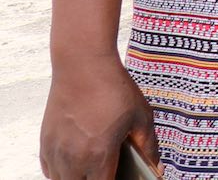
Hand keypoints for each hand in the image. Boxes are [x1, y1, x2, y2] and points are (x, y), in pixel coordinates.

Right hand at [40, 54, 157, 179]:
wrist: (82, 65)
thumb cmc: (114, 88)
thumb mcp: (141, 117)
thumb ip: (149, 146)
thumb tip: (156, 167)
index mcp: (98, 154)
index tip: (123, 176)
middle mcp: (72, 158)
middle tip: (111, 171)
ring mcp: (55, 151)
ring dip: (78, 178)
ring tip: (95, 167)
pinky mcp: (45, 142)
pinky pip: (50, 170)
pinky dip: (63, 172)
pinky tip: (79, 163)